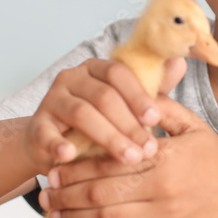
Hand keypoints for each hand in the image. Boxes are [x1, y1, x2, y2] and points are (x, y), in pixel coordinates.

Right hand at [20, 56, 186, 173]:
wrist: (54, 142)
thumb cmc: (99, 122)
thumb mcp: (126, 105)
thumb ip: (152, 86)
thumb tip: (181, 60)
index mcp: (97, 68)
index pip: (119, 73)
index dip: (138, 95)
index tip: (156, 119)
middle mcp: (72, 77)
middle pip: (103, 95)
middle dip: (128, 124)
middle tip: (147, 149)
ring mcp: (52, 99)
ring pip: (82, 113)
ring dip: (107, 137)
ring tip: (127, 157)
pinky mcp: (36, 124)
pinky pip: (47, 132)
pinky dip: (58, 143)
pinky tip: (71, 155)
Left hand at [39, 93, 217, 217]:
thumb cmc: (215, 158)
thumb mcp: (191, 125)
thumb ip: (159, 108)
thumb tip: (130, 87)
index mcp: (163, 156)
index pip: (109, 161)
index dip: (76, 167)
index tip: (55, 166)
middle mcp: (162, 188)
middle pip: (101, 193)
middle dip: (67, 194)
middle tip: (44, 192)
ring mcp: (166, 216)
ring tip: (52, 214)